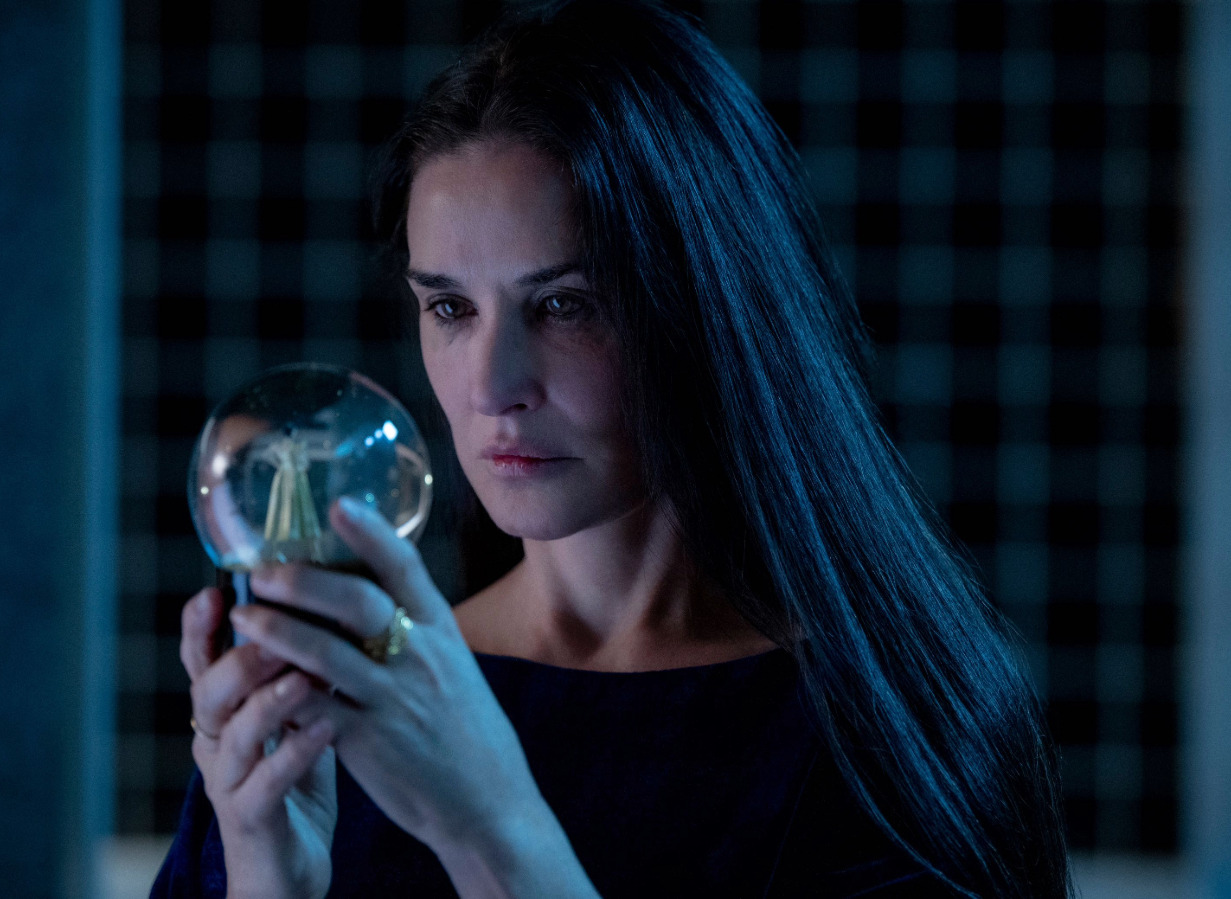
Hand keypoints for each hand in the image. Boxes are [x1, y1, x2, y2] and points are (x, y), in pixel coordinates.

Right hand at [180, 587, 336, 898]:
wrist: (290, 868)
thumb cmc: (295, 778)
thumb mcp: (294, 715)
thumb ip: (297, 666)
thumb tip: (328, 600)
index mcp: (226, 711)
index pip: (204, 659)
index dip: (202, 627)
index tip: (214, 589)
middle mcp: (217, 742)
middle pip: (210, 691)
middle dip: (242, 657)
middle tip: (275, 627)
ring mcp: (231, 783)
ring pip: (235, 735)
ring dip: (269, 701)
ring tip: (304, 676)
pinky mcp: (254, 822)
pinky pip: (266, 785)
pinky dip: (295, 755)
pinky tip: (327, 730)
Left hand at [230, 497, 543, 855]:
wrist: (490, 802)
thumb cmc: (465, 730)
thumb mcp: (452, 664)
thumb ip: (412, 629)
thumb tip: (362, 587)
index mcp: (441, 630)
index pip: (405, 567)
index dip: (371, 532)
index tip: (338, 503)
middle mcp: (421, 656)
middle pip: (358, 601)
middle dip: (304, 580)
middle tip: (263, 570)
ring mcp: (396, 699)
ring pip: (327, 653)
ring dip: (278, 631)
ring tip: (244, 616)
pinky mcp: (372, 743)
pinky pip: (317, 709)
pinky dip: (284, 692)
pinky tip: (256, 682)